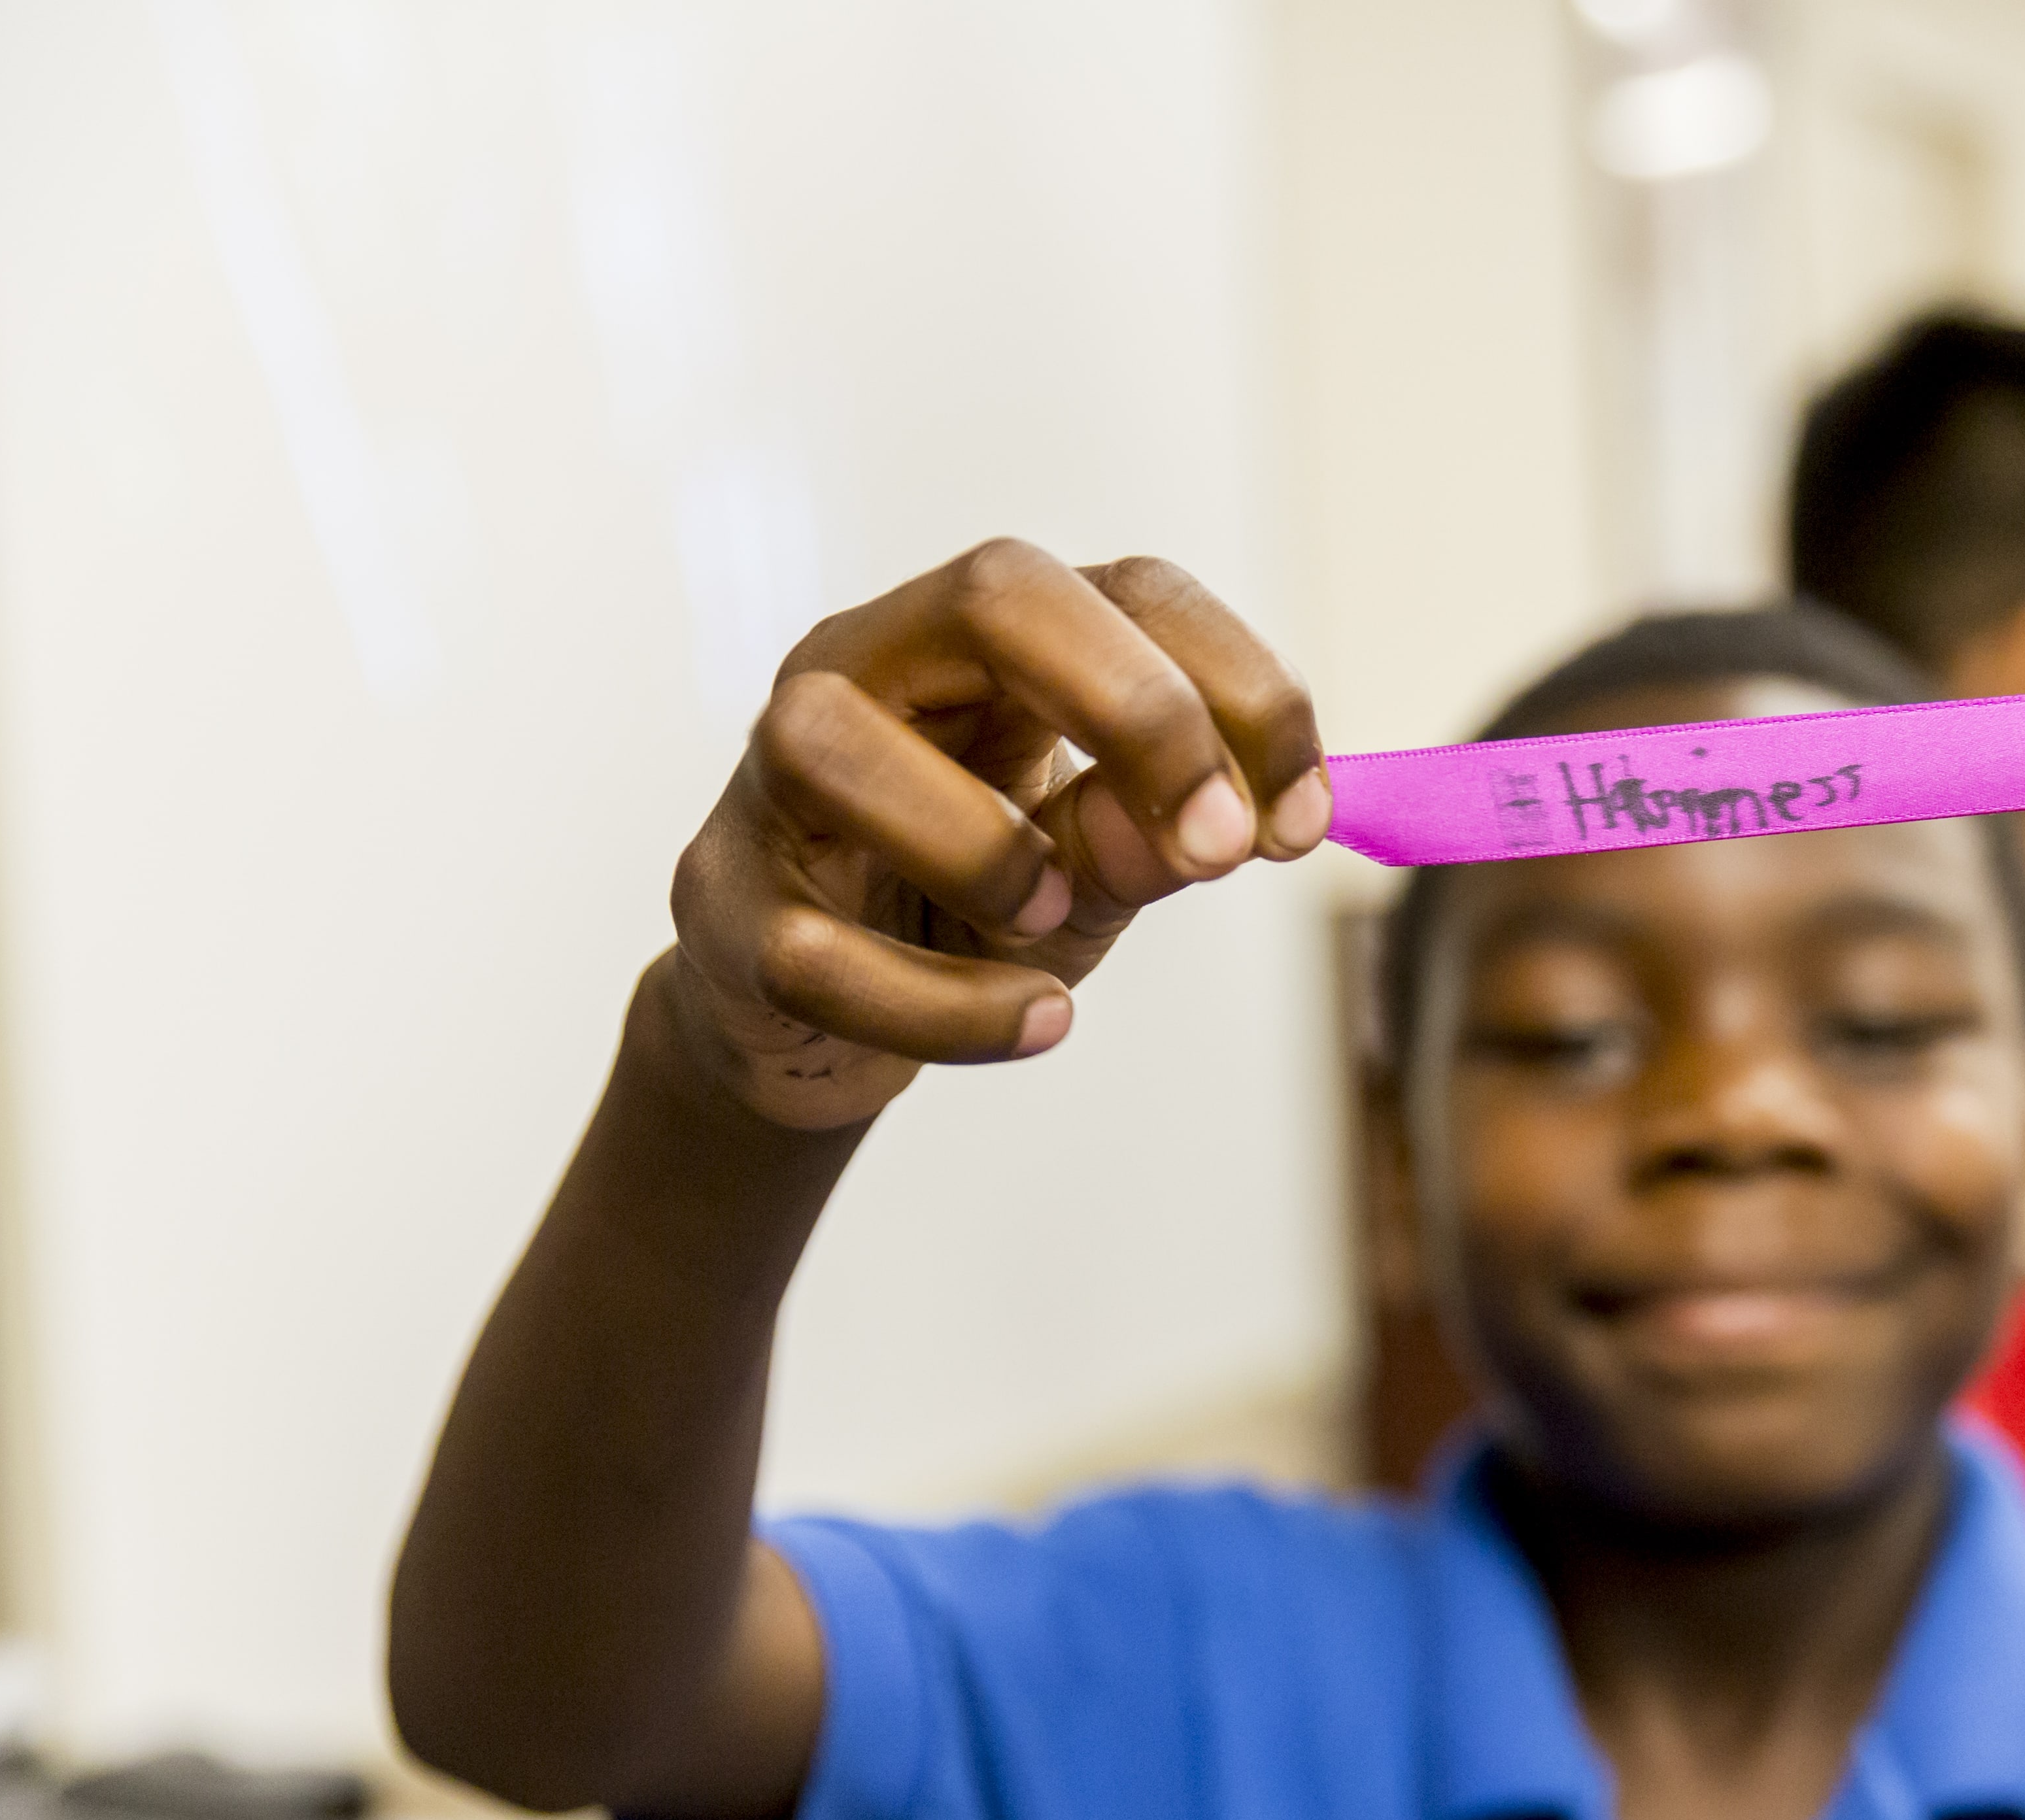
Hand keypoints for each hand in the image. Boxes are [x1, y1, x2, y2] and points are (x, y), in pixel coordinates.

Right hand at [665, 539, 1326, 1129]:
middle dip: (1136, 709)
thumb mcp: (1090, 869)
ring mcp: (770, 780)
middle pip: (991, 595)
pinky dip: (941, 1005)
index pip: (1131, 591)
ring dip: (984, 845)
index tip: (1304, 820)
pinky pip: (813, 949)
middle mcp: (868, 667)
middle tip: (1217, 844)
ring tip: (1060, 919)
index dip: (1241, 689)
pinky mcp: (720, 904)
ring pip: (836, 746)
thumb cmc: (971, 907)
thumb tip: (1204, 829)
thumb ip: (1149, 839)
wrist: (816, 1019)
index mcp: (982, 640)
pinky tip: (1031, 1023)